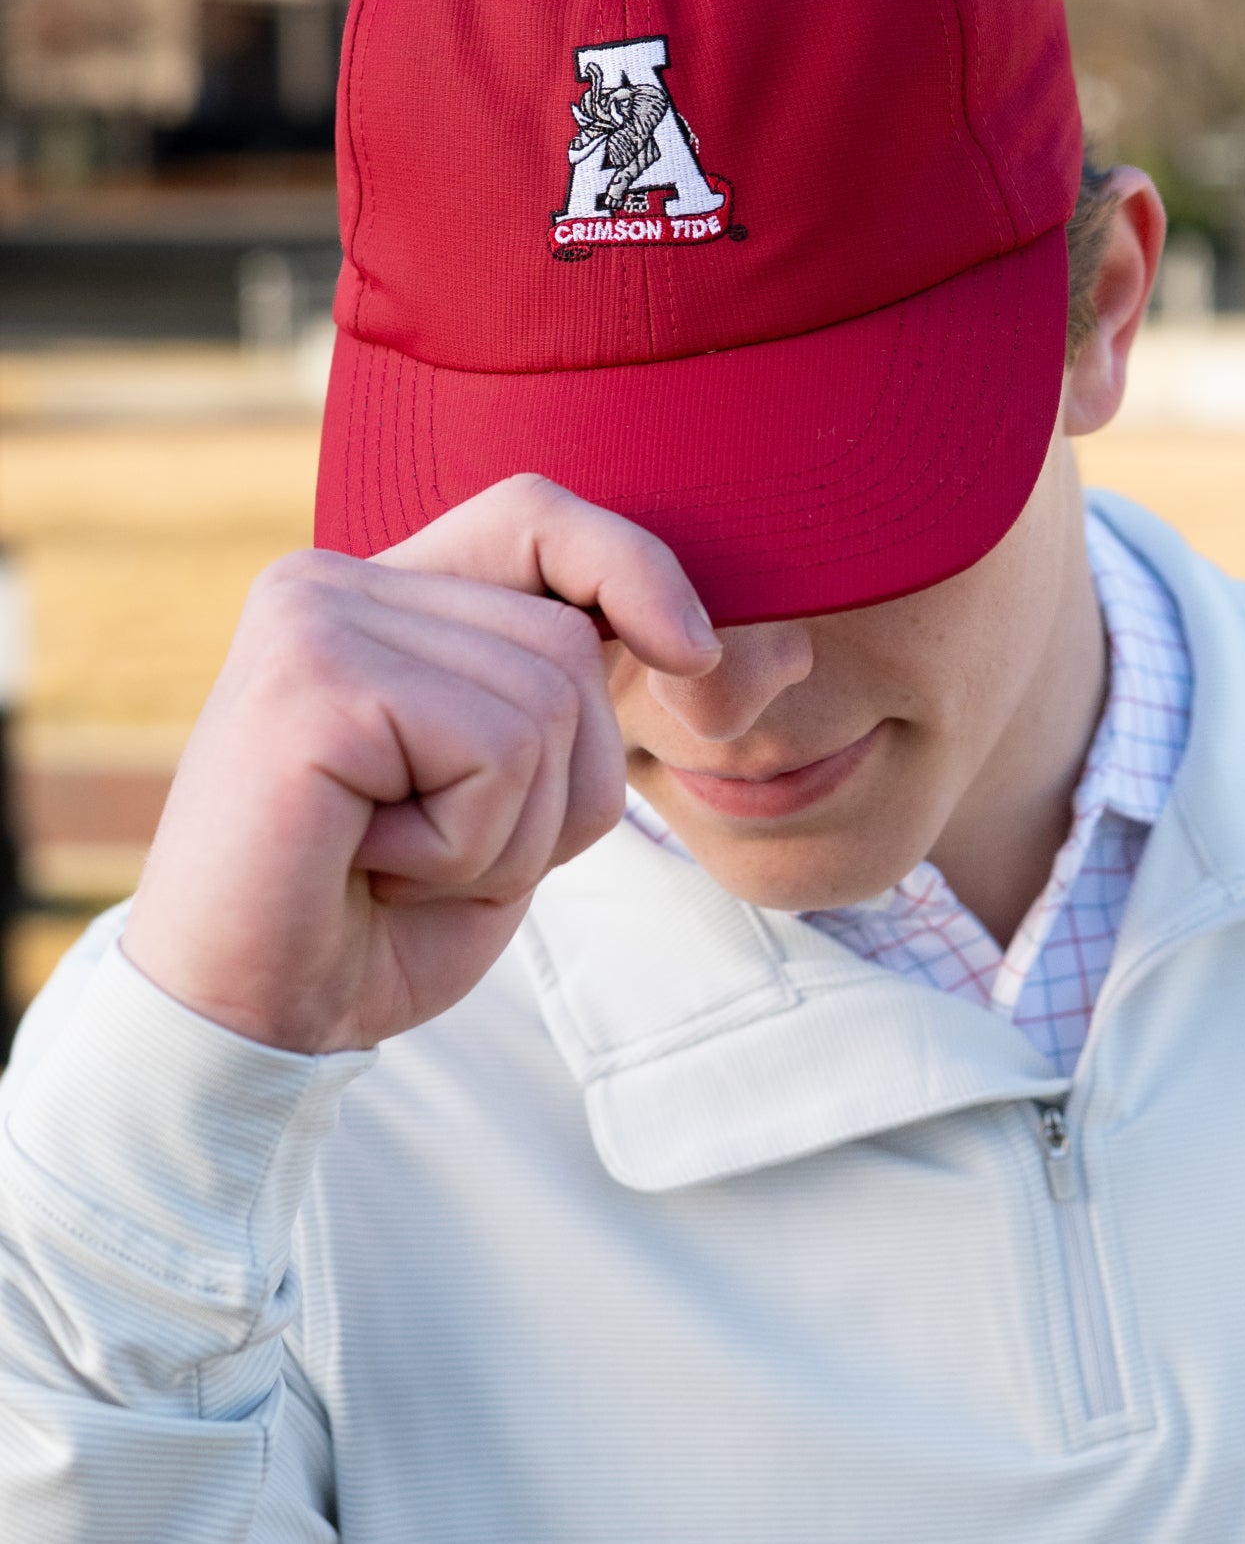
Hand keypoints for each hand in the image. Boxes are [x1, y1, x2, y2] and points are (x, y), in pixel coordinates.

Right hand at [120, 476, 719, 1053]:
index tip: (694, 655)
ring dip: (510, 830)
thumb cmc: (373, 922)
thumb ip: (558, 698)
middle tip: (439, 855)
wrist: (245, 1027)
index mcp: (374, 595)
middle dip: (560, 783)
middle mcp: (332, 582)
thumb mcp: (500, 796)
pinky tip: (370, 866)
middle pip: (566, 639)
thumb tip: (698, 636)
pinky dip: (467, 847)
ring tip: (396, 860)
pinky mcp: (310, 681)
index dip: (633, 569)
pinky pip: (496, 752)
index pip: (534, 517)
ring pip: (547, 702)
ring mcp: (315, 619)